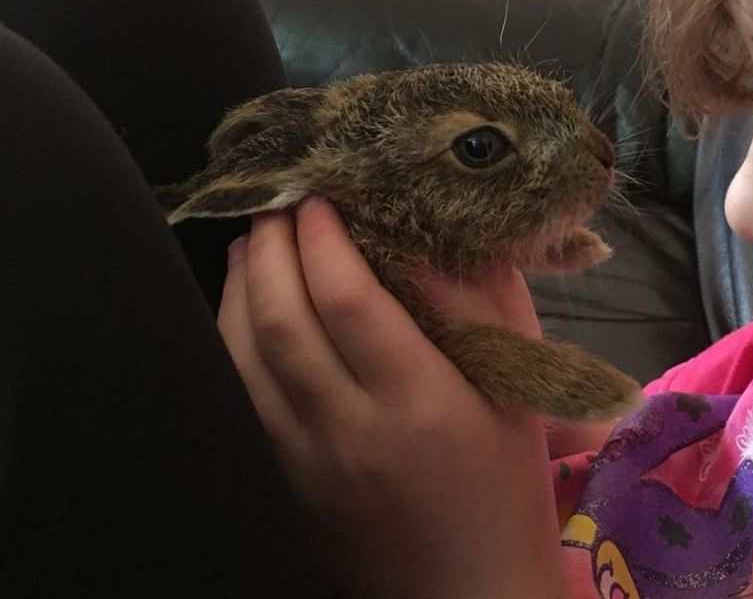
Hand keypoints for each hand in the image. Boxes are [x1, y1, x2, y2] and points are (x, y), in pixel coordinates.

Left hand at [217, 196, 565, 598]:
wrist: (467, 591)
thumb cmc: (506, 487)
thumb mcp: (517, 395)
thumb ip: (485, 310)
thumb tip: (442, 233)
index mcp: (423, 405)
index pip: (351, 301)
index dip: (324, 241)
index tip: (320, 197)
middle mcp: (352, 432)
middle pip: (284, 323)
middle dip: (270, 250)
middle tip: (278, 204)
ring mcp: (307, 464)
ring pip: (244, 360)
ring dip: (239, 291)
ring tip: (252, 245)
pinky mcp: (284, 485)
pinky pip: (240, 401)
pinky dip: (231, 344)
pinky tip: (242, 313)